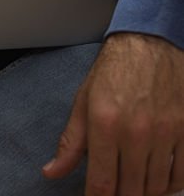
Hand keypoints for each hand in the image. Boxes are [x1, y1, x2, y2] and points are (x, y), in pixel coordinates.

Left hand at [42, 32, 183, 195]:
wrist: (149, 43)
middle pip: (130, 192)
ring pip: (156, 188)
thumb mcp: (84, 101)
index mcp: (105, 123)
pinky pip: (180, 176)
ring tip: (133, 185)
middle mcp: (135, 131)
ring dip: (143, 193)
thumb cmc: (115, 70)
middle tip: (114, 189)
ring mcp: (164, 133)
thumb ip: (70, 141)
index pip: (102, 184)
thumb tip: (52, 171)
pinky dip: (169, 185)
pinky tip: (158, 179)